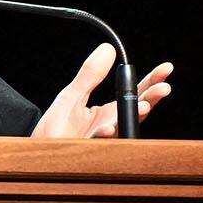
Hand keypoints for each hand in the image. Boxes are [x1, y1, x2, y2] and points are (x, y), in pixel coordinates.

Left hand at [32, 44, 174, 138]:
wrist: (35, 152)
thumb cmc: (56, 129)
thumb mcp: (71, 95)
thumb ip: (90, 75)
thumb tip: (107, 49)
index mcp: (109, 113)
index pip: (136, 94)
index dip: (152, 81)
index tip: (166, 69)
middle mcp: (110, 127)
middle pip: (137, 111)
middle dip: (152, 100)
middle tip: (163, 89)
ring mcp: (101, 141)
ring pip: (122, 130)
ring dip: (133, 118)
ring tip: (144, 106)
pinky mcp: (87, 152)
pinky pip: (98, 145)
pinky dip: (104, 137)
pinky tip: (109, 128)